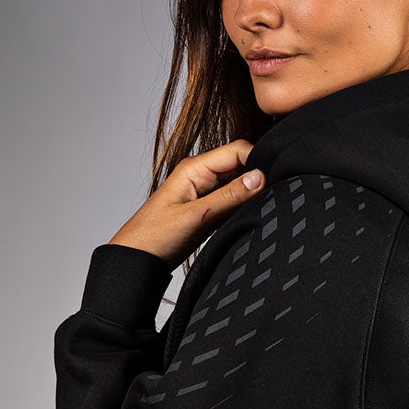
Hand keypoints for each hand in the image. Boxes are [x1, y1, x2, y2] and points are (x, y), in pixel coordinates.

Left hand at [107, 140, 264, 267]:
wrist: (136, 259)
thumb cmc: (155, 236)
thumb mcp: (197, 216)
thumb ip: (230, 196)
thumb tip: (260, 177)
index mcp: (195, 167)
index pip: (238, 150)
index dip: (258, 161)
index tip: (273, 181)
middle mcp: (200, 174)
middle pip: (240, 165)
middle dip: (257, 178)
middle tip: (269, 198)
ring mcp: (204, 191)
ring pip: (238, 184)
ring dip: (249, 195)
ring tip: (257, 209)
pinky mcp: (206, 208)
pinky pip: (231, 200)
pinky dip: (240, 207)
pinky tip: (244, 217)